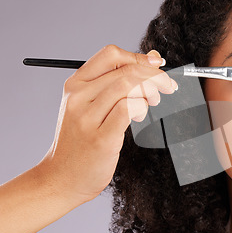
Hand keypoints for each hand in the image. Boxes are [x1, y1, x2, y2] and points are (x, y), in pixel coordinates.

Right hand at [37, 44, 177, 202]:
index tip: (157, 65)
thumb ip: (116, 83)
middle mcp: (78, 97)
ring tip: (154, 102)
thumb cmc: (82, 141)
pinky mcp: (101, 138)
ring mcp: (87, 117)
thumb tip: (153, 59)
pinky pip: (128, 109)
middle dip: (155, 76)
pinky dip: (142, 108)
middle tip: (167, 87)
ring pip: (128, 86)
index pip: (111, 55)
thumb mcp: (91, 106)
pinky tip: (141, 116)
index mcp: (75, 84)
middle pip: (126, 71)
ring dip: (151, 91)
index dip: (140, 57)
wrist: (62, 177)